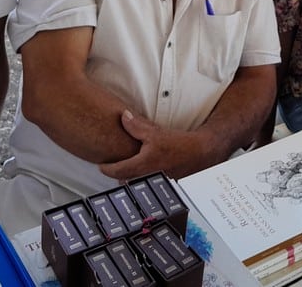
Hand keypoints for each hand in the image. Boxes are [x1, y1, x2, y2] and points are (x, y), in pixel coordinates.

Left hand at [98, 110, 215, 182]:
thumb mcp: (155, 132)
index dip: (106, 168)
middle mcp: (148, 177)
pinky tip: (145, 171)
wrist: (201, 152)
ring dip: (130, 178)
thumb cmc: (179, 144)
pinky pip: (147, 184)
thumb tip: (123, 117)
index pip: (117, 171)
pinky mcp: (164, 185)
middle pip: (125, 181)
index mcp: (143, 164)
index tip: (100, 165)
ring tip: (127, 169)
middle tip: (112, 166)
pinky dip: (143, 179)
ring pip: (136, 184)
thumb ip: (136, 126)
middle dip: (118, 175)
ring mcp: (155, 183)